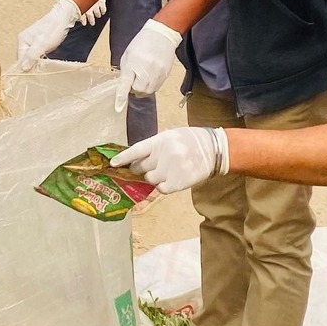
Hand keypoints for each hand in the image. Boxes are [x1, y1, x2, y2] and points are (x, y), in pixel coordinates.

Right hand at [17, 0, 80, 69]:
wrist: (65, 17)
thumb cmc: (53, 29)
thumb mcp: (42, 44)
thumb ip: (31, 56)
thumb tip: (23, 69)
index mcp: (22, 40)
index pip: (20, 60)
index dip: (27, 68)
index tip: (33, 76)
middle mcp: (26, 40)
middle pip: (26, 59)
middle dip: (32, 66)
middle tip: (40, 72)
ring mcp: (33, 41)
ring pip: (33, 57)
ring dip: (38, 62)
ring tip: (44, 67)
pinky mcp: (41, 41)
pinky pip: (38, 53)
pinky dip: (42, 58)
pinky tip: (47, 60)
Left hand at [77, 0, 106, 26]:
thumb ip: (76, 3)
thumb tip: (76, 11)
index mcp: (81, 5)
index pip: (81, 16)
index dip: (83, 20)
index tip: (84, 23)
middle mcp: (88, 6)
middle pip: (90, 16)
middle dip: (91, 20)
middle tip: (92, 23)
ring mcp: (95, 4)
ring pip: (97, 13)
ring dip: (97, 15)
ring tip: (98, 16)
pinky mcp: (101, 1)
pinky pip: (103, 9)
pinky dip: (103, 11)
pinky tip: (102, 11)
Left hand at [112, 127, 227, 193]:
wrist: (214, 149)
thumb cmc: (190, 141)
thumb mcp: (171, 136)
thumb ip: (154, 147)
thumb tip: (136, 159)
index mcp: (161, 140)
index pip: (136, 150)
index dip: (123, 158)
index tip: (113, 164)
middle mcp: (164, 154)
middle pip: (140, 167)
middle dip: (140, 169)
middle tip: (147, 167)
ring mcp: (171, 169)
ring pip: (150, 179)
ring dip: (153, 177)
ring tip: (165, 171)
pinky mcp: (178, 182)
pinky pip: (161, 188)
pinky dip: (163, 186)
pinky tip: (171, 179)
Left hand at [114, 17, 181, 110]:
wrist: (162, 35)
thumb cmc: (142, 43)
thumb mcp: (128, 54)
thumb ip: (126, 71)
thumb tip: (124, 86)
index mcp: (133, 63)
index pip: (125, 84)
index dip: (121, 96)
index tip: (118, 107)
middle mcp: (146, 69)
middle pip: (138, 90)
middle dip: (133, 89)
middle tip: (133, 80)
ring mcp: (157, 73)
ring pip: (147, 91)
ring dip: (142, 88)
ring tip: (141, 77)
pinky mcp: (165, 75)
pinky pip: (156, 87)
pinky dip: (150, 86)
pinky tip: (149, 76)